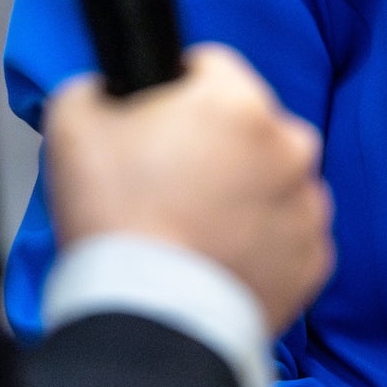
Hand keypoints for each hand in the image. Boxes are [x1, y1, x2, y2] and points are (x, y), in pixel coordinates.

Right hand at [44, 43, 333, 329]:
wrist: (148, 318)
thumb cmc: (114, 219)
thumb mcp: (73, 117)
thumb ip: (101, 87)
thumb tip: (114, 94)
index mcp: (238, 101)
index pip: (211, 67)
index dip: (177, 90)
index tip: (157, 124)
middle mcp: (289, 146)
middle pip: (250, 127)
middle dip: (217, 146)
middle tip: (170, 184)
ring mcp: (307, 206)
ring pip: (273, 182)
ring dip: (243, 195)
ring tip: (193, 230)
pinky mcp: (313, 260)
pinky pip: (286, 237)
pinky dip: (260, 245)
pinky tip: (217, 260)